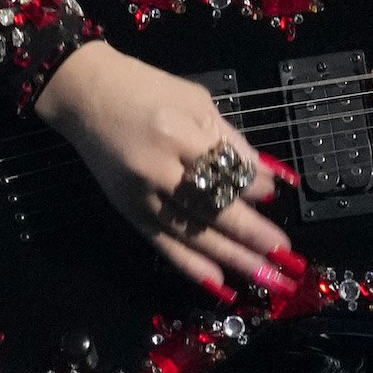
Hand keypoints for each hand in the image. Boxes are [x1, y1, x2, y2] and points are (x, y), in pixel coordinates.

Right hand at [34, 41, 299, 300]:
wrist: (85, 95)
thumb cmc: (146, 88)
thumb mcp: (195, 101)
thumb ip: (229, 141)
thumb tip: (266, 177)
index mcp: (178, 133)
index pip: (226, 170)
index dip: (254, 186)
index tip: (278, 196)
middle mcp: (158, 170)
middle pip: (213, 209)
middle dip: (253, 235)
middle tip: (287, 257)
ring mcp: (141, 195)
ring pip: (193, 234)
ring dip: (233, 258)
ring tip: (267, 277)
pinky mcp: (128, 212)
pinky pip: (163, 245)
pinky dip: (192, 266)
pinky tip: (220, 284)